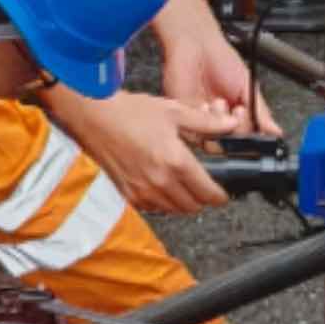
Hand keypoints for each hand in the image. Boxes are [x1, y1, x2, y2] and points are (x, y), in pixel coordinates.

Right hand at [50, 86, 247, 214]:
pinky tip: (163, 186)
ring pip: (174, 211)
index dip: (220, 196)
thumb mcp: (174, 112)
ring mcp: (142, 191)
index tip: (223, 192)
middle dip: (203, 199)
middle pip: (193, 207)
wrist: (94, 118)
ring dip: (184, 203)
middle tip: (206, 187)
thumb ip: (206, 123)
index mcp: (175, 162)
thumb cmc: (129, 113)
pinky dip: (163, 203)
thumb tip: (230, 125)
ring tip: (185, 186)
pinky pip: (154, 209)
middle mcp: (160, 182)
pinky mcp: (128, 195)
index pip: (208, 193)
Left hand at [152, 0, 268, 134]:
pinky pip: (194, 132)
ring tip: (220, 101)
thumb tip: (276, 131)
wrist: (197, 44)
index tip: (256, 125)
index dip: (252, 137)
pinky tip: (206, 103)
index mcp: (236, 116)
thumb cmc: (220, 59)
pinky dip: (203, 120)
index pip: (246, 138)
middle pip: (230, 143)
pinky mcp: (184, 117)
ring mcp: (201, 120)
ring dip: (219, 124)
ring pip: (212, 141)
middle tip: (239, 111)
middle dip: (237, 130)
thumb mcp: (248, 86)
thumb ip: (261, 111)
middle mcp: (219, 121)